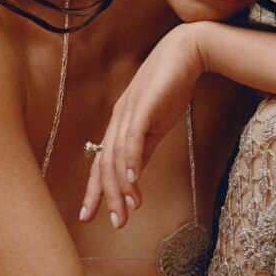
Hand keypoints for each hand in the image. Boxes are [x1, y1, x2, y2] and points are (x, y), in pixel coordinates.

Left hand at [79, 22, 204, 227]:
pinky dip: (131, 162)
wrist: (187, 53)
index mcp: (119, 126)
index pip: (101, 163)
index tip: (89, 216)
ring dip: (121, 186)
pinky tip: (133, 182)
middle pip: (105, 165)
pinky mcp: (143, 107)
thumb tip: (134, 177)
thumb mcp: (155, 126)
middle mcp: (117, 121)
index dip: (94, 191)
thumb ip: (143, 150)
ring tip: (128, 209)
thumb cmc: (172, 87)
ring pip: (116, 157)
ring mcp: (128, 113)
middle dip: (107, 197)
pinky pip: (133, 139)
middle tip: (114, 222)